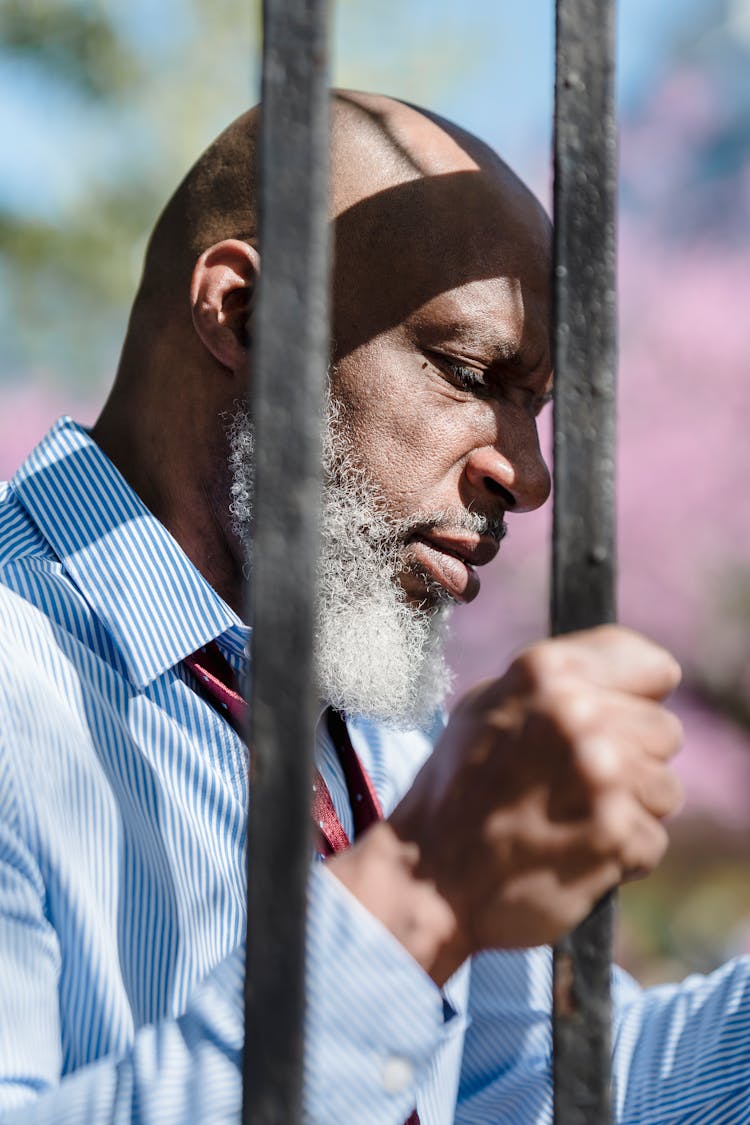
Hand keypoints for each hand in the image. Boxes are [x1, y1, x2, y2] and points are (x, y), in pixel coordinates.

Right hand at [329, 625, 682, 983]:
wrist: (429, 879)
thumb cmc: (459, 788)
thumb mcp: (488, 706)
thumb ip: (560, 684)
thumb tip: (628, 681)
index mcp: (546, 671)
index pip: (653, 666)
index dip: (635, 698)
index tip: (613, 719)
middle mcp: (577, 713)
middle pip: (665, 730)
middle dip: (632, 758)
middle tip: (576, 782)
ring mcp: (601, 775)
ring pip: (666, 788)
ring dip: (630, 808)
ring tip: (572, 817)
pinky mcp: (615, 835)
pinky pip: (652, 841)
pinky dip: (620, 854)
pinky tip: (575, 850)